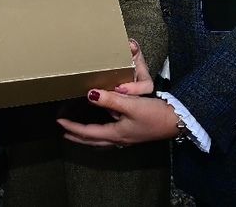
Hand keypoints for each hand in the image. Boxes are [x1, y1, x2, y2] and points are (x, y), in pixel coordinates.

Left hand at [56, 40, 177, 146]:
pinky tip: (103, 123)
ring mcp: (127, 136)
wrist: (177, 121)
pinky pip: (110, 134)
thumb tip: (90, 95)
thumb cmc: (155, 114)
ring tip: (78, 130)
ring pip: (101, 139)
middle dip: (77, 136)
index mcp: (116, 133)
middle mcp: (119, 138)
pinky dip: (100, 131)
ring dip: (88, 135)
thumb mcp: (131, 105)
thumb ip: (110, 99)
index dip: (73, 127)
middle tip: (64, 131)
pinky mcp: (133, 132)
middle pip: (93, 140)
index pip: (88, 132)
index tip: (59, 121)